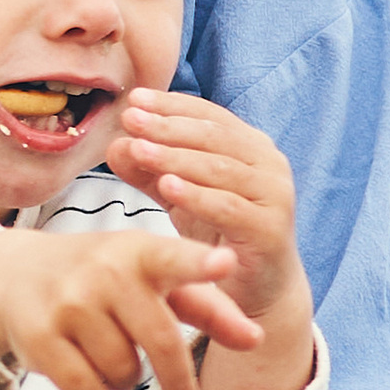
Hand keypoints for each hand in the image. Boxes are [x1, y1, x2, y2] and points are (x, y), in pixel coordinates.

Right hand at [0, 223, 256, 389]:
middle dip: (179, 381)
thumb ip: (210, 308)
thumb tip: (257, 339)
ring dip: (129, 382)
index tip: (226, 262)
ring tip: (120, 367)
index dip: (200, 263)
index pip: (174, 258)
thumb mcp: (157, 282)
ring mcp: (69, 304)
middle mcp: (104, 272)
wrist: (19, 273)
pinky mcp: (41, 337)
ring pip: (123, 370)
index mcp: (140, 253)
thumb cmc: (106, 278)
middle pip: (160, 341)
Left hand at [107, 93, 316, 389]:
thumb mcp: (179, 197)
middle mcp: (269, 163)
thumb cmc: (219, 235)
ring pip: (219, 168)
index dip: (171, 105)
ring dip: (176, 157)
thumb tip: (114, 143)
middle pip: (213, 136)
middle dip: (168, 126)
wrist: (256, 290)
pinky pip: (228, 207)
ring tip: (139, 149)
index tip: (134, 99)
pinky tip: (166, 187)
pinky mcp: (270, 229)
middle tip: (131, 119)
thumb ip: (150, 170)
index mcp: (250, 146)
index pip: (208, 115)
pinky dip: (196, 195)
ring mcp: (274, 195)